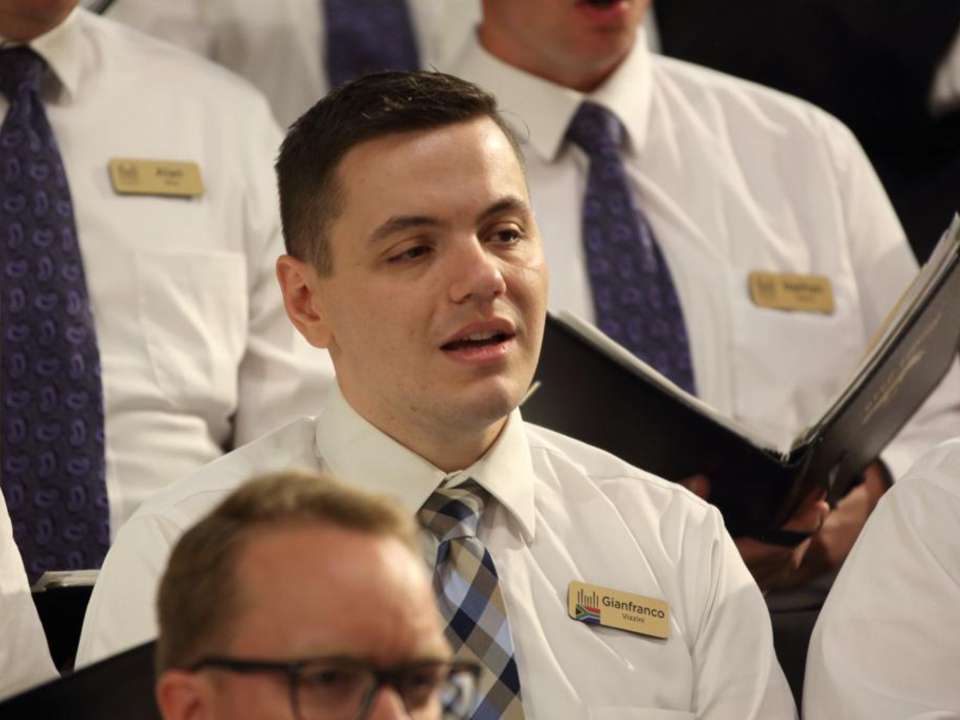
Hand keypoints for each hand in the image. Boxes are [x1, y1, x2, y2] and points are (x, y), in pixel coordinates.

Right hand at [680, 463, 888, 591]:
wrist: (653, 611)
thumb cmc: (662, 567)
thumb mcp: (671, 527)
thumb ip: (687, 503)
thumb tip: (703, 479)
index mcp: (733, 562)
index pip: (775, 545)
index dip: (798, 526)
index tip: (816, 504)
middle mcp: (743, 579)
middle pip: (787, 556)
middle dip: (805, 528)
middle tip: (817, 501)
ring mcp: (744, 588)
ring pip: (783, 567)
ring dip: (798, 542)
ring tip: (809, 515)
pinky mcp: (740, 591)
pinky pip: (773, 573)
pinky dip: (785, 555)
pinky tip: (785, 543)